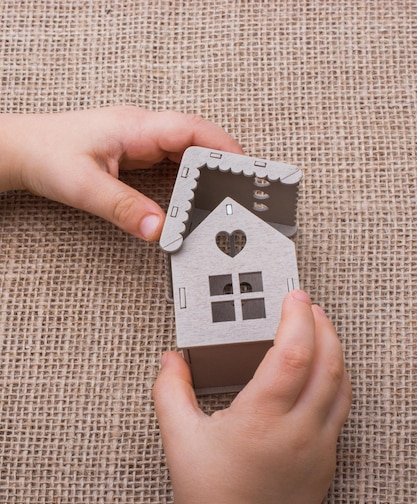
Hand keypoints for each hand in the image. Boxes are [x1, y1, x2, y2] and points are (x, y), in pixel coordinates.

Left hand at [1, 107, 242, 239]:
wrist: (24, 151)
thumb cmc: (48, 156)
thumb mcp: (85, 187)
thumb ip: (124, 209)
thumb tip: (159, 230)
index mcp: (136, 127)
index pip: (191, 129)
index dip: (222, 147)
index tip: (244, 169)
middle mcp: (143, 130)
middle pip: (197, 139)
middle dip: (223, 161)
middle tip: (243, 188)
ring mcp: (141, 140)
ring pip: (187, 149)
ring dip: (208, 169)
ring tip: (227, 194)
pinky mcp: (137, 152)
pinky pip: (174, 160)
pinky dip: (190, 176)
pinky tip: (196, 193)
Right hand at [154, 290, 351, 503]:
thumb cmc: (208, 495)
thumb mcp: (179, 437)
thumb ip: (170, 390)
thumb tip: (170, 359)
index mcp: (261, 418)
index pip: (293, 353)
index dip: (298, 319)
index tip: (295, 297)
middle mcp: (297, 430)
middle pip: (328, 363)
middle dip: (323, 326)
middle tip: (309, 307)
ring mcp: (317, 447)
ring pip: (341, 386)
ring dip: (334, 351)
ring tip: (319, 332)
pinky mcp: (326, 461)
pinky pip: (341, 411)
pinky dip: (335, 382)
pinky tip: (321, 374)